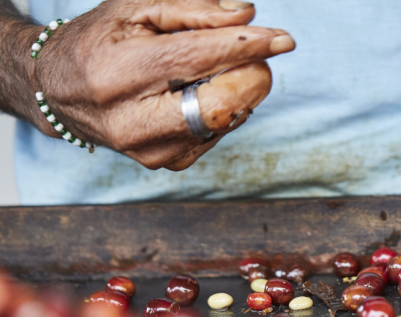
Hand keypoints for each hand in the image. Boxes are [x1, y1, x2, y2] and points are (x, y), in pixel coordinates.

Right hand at [28, 0, 294, 170]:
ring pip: (223, 122)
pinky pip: (217, 134)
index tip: (285, 39)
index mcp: (115, 73)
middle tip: (259, 54)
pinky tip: (204, 93)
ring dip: (239, 91)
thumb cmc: (103, 41)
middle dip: (251, 75)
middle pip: (217, 105)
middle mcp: (129, 121)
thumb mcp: (136, 8)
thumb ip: (192, 8)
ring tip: (218, 70)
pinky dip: (225, 109)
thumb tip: (246, 16)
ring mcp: (149, 151)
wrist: (60, 91)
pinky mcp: (166, 164)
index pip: (195, 58)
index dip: (246, 47)